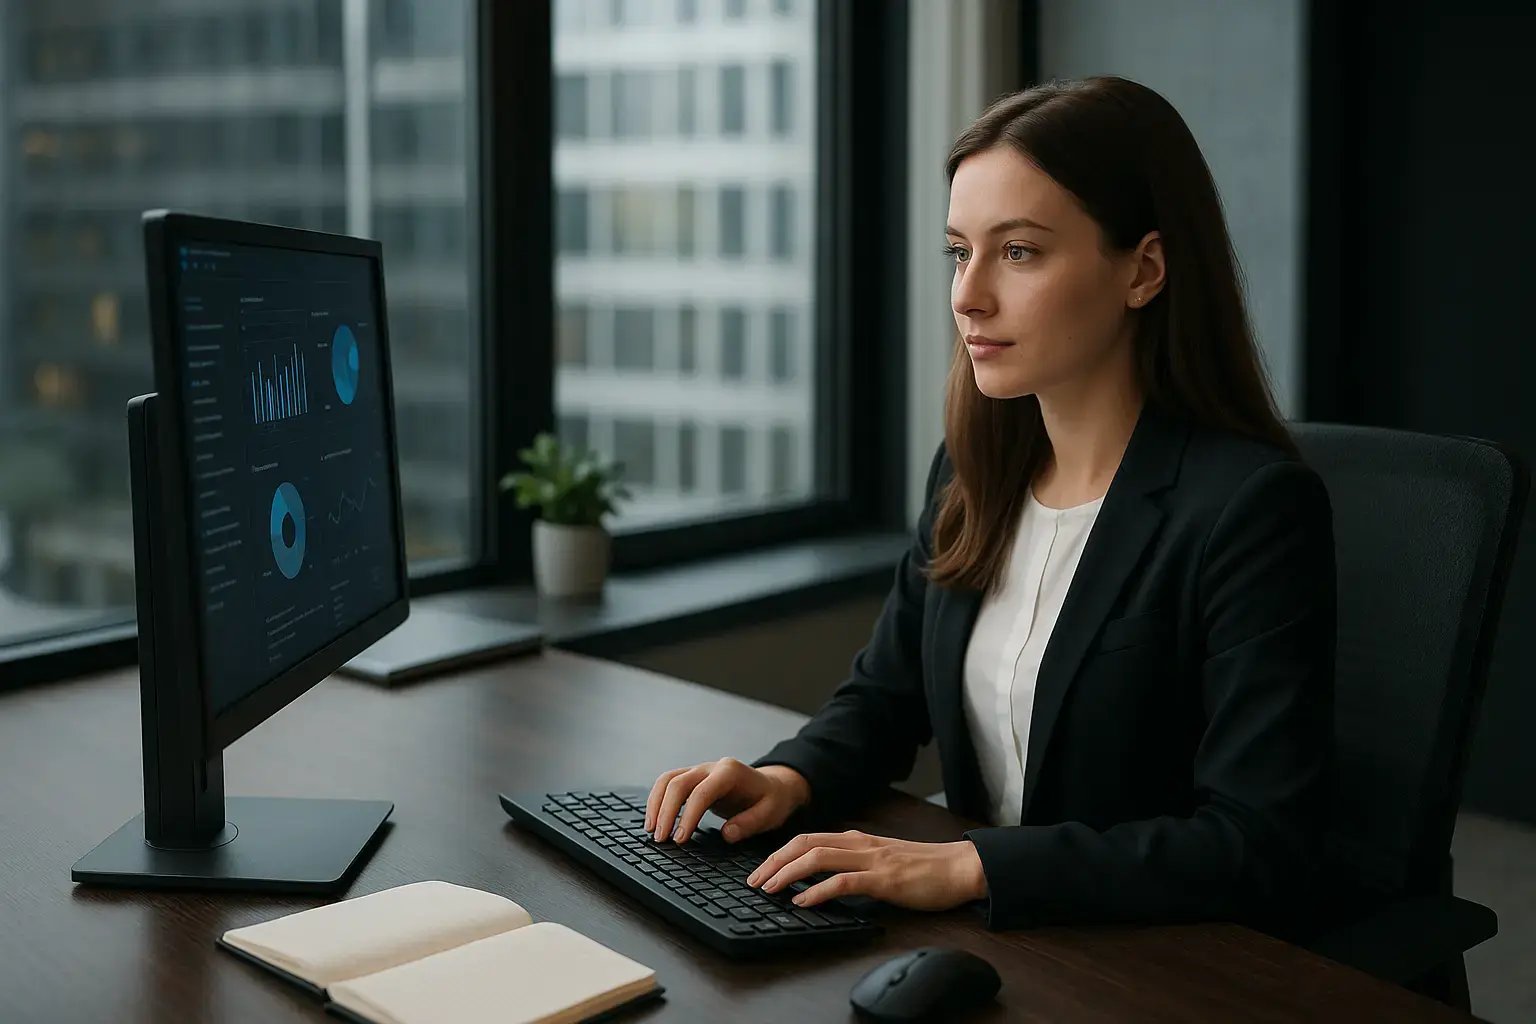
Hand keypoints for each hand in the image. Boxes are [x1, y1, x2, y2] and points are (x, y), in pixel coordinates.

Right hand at [644, 757, 810, 844]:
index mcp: (730, 772)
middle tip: (661, 839)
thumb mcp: (770, 813)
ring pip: (668, 780)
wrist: (772, 785)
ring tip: (652, 830)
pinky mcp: (693, 778)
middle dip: (666, 811)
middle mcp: (712, 767)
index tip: (680, 839)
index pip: (702, 792)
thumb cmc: (771, 800)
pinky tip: (655, 819)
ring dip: (656, 804)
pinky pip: (668, 783)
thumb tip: (727, 834)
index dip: (688, 815)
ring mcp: (700, 770)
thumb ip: (750, 823)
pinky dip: (657, 800)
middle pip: (679, 783)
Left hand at [746, 830, 987, 911]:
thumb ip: (855, 863)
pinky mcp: (884, 879)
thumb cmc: (924, 868)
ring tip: (768, 890)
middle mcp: (860, 843)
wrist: (960, 867)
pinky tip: (803, 902)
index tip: (760, 870)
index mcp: (857, 839)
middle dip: (774, 861)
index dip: (779, 853)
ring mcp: (872, 859)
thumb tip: (824, 879)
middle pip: (804, 844)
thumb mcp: (881, 860)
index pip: (807, 839)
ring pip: (818, 858)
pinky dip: (818, 891)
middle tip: (753, 881)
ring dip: (787, 874)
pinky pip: (844, 881)